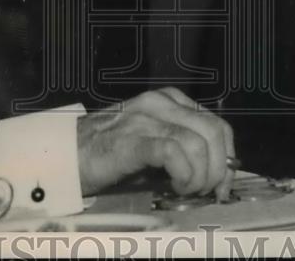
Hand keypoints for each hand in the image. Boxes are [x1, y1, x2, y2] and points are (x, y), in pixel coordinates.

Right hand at [76, 87, 235, 200]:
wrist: (66, 155)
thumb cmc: (110, 154)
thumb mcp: (152, 142)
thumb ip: (181, 148)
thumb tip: (216, 175)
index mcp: (168, 101)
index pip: (217, 124)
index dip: (228, 157)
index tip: (224, 184)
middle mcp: (159, 103)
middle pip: (213, 131)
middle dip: (219, 168)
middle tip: (208, 192)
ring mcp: (144, 119)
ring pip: (197, 142)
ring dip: (201, 175)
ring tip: (187, 190)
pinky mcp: (131, 139)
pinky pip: (172, 152)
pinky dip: (184, 174)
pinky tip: (176, 186)